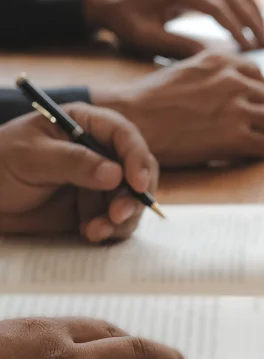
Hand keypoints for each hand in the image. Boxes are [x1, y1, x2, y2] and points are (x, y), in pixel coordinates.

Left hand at [0, 104, 158, 242]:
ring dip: (123, 218)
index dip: (136, 158)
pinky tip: (90, 233)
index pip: (124, 136)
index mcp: (85, 126)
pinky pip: (118, 221)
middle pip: (139, 171)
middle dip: (134, 195)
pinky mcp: (96, 209)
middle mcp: (100, 153)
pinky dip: (111, 230)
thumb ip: (73, 162)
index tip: (136, 184)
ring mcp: (100, 183)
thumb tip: (115, 173)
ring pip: (133, 200)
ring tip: (96, 230)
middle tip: (118, 214)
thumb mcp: (30, 157)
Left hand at [83, 0, 263, 58]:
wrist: (111, 1)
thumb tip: (213, 58)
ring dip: (254, 13)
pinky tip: (253, 26)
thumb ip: (178, 46)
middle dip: (252, 21)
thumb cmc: (125, 20)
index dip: (235, 28)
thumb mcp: (147, 38)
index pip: (215, 6)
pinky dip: (246, 8)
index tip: (248, 48)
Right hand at [92, 51, 263, 167]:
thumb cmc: (154, 99)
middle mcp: (235, 81)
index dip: (261, 95)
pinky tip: (250, 154)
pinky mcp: (236, 137)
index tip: (257, 107)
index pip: (261, 77)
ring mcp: (238, 109)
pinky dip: (263, 152)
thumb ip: (216, 74)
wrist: (133, 119)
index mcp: (223, 61)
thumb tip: (240, 87)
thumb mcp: (188, 70)